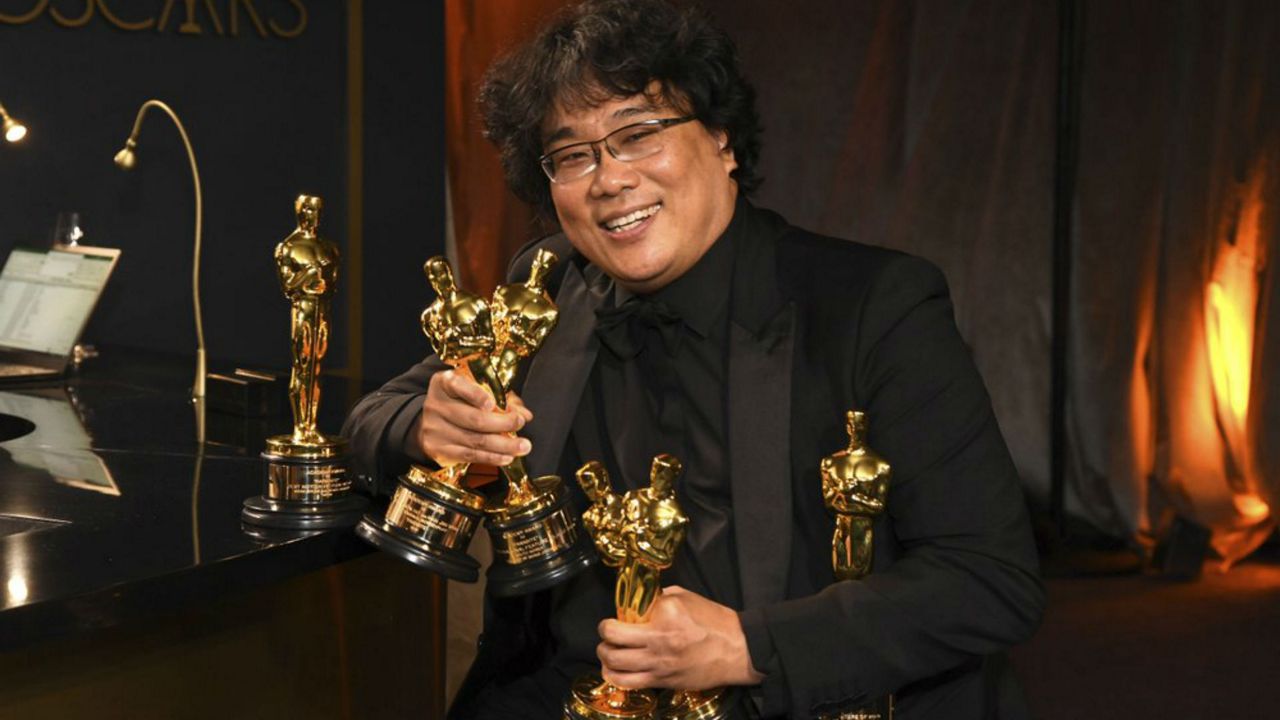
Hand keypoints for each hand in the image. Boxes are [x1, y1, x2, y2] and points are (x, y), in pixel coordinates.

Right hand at [417, 369, 533, 465]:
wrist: (432, 423)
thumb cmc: (461, 402)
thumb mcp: (477, 391)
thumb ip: (501, 399)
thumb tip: (524, 414)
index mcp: (444, 383)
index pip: (457, 385)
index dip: (475, 395)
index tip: (491, 404)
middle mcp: (436, 405)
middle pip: (473, 418)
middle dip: (502, 423)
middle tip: (519, 423)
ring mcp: (435, 429)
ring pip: (475, 440)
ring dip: (503, 445)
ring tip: (523, 446)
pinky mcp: (438, 449)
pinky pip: (469, 455)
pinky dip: (492, 457)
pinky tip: (507, 457)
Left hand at [597, 586, 764, 689]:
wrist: (738, 650)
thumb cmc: (715, 621)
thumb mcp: (686, 597)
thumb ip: (659, 599)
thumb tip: (639, 604)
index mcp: (666, 614)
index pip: (629, 611)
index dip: (622, 612)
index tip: (624, 614)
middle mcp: (659, 640)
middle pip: (612, 639)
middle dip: (604, 635)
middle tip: (607, 633)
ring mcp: (659, 663)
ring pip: (614, 663)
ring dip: (605, 655)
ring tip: (608, 651)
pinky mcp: (663, 681)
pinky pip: (628, 683)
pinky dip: (614, 676)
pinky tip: (615, 670)